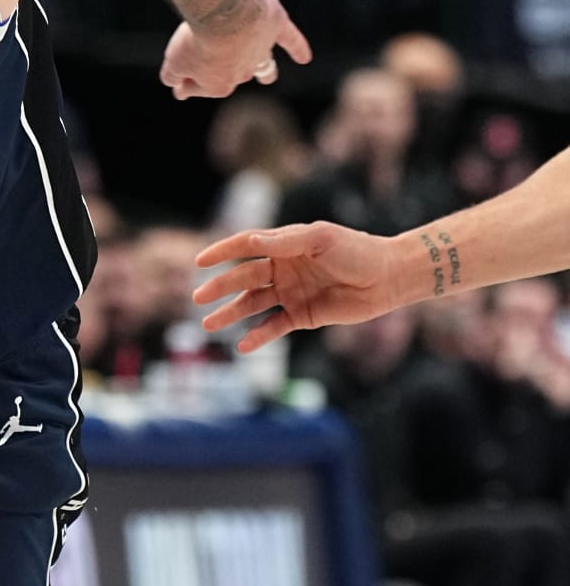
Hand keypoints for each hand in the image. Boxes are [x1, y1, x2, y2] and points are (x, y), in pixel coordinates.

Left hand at [159, 0, 310, 102]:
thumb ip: (173, 77)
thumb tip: (177, 87)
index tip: (176, 82)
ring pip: (264, 64)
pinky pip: (290, 40)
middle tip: (207, 61)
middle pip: (233, 73)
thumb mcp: (175, 62)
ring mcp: (262, 49)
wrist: (224, 13)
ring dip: (266, 72)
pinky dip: (298, 48)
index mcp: (220, 85)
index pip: (201, 87)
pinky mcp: (275, 26)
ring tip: (269, 78)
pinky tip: (304, 58)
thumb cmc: (198, 40)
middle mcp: (245, 71)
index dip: (187, 82)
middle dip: (221, 72)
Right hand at [193, 221, 406, 354]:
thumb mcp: (321, 239)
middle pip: (244, 278)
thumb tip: (251, 242)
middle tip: (197, 298)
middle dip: (220, 288)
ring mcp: (291, 293)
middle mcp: (284, 269)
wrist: (388, 278)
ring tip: (209, 325)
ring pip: (253, 305)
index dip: (222, 253)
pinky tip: (242, 346)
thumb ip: (286, 242)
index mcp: (286, 245)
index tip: (199, 262)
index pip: (246, 247)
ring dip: (231, 314)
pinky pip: (274, 327)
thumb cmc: (358, 251)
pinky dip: (258, 336)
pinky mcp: (303, 315)